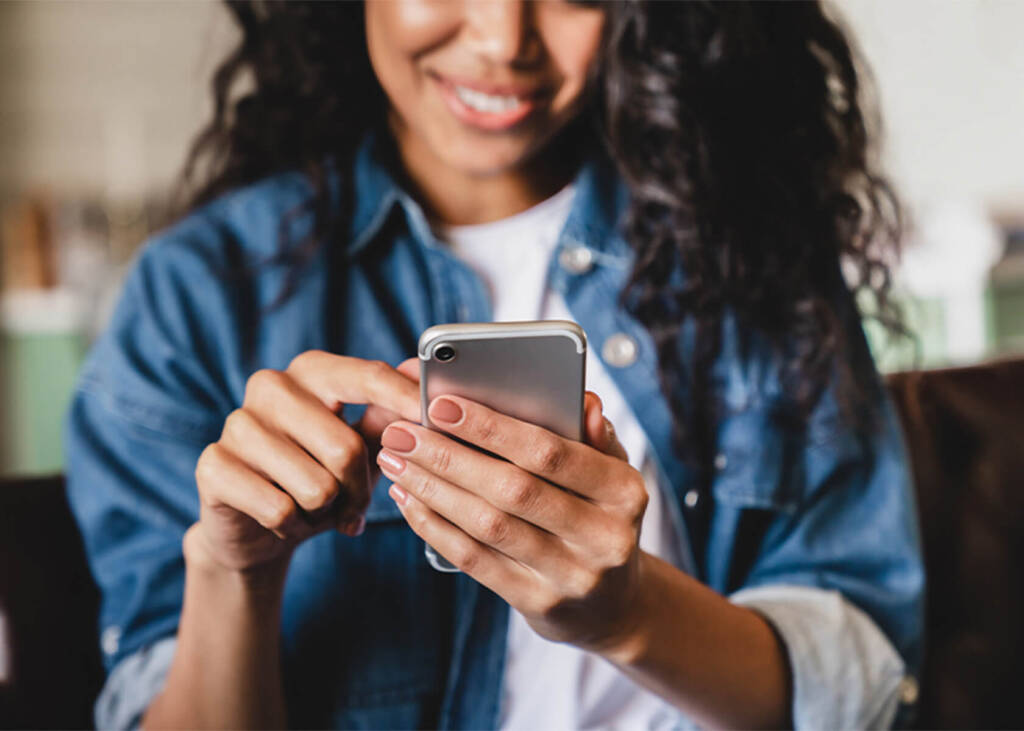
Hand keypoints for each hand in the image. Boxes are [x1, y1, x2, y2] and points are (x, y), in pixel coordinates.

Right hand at [190, 352, 419, 572]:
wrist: (257, 527)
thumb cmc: (319, 476)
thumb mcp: (361, 447)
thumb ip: (389, 415)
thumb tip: (422, 375)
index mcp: (312, 371)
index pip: (367, 377)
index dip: (405, 400)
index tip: (435, 419)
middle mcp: (271, 386)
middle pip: (346, 447)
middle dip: (359, 490)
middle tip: (353, 506)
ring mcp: (237, 423)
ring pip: (316, 486)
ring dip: (325, 512)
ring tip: (313, 508)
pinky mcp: (213, 465)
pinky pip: (280, 509)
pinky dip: (293, 526)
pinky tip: (284, 519)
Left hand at [376, 392, 648, 653]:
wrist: (613, 605)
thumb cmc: (599, 517)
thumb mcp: (611, 474)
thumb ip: (593, 435)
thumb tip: (582, 401)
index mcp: (625, 492)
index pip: (551, 453)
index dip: (492, 427)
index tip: (441, 405)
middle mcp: (604, 536)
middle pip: (512, 489)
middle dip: (448, 456)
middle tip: (401, 433)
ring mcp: (572, 576)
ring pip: (488, 526)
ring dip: (432, 489)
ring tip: (395, 461)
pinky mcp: (539, 604)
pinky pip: (476, 560)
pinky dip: (435, 527)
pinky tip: (409, 500)